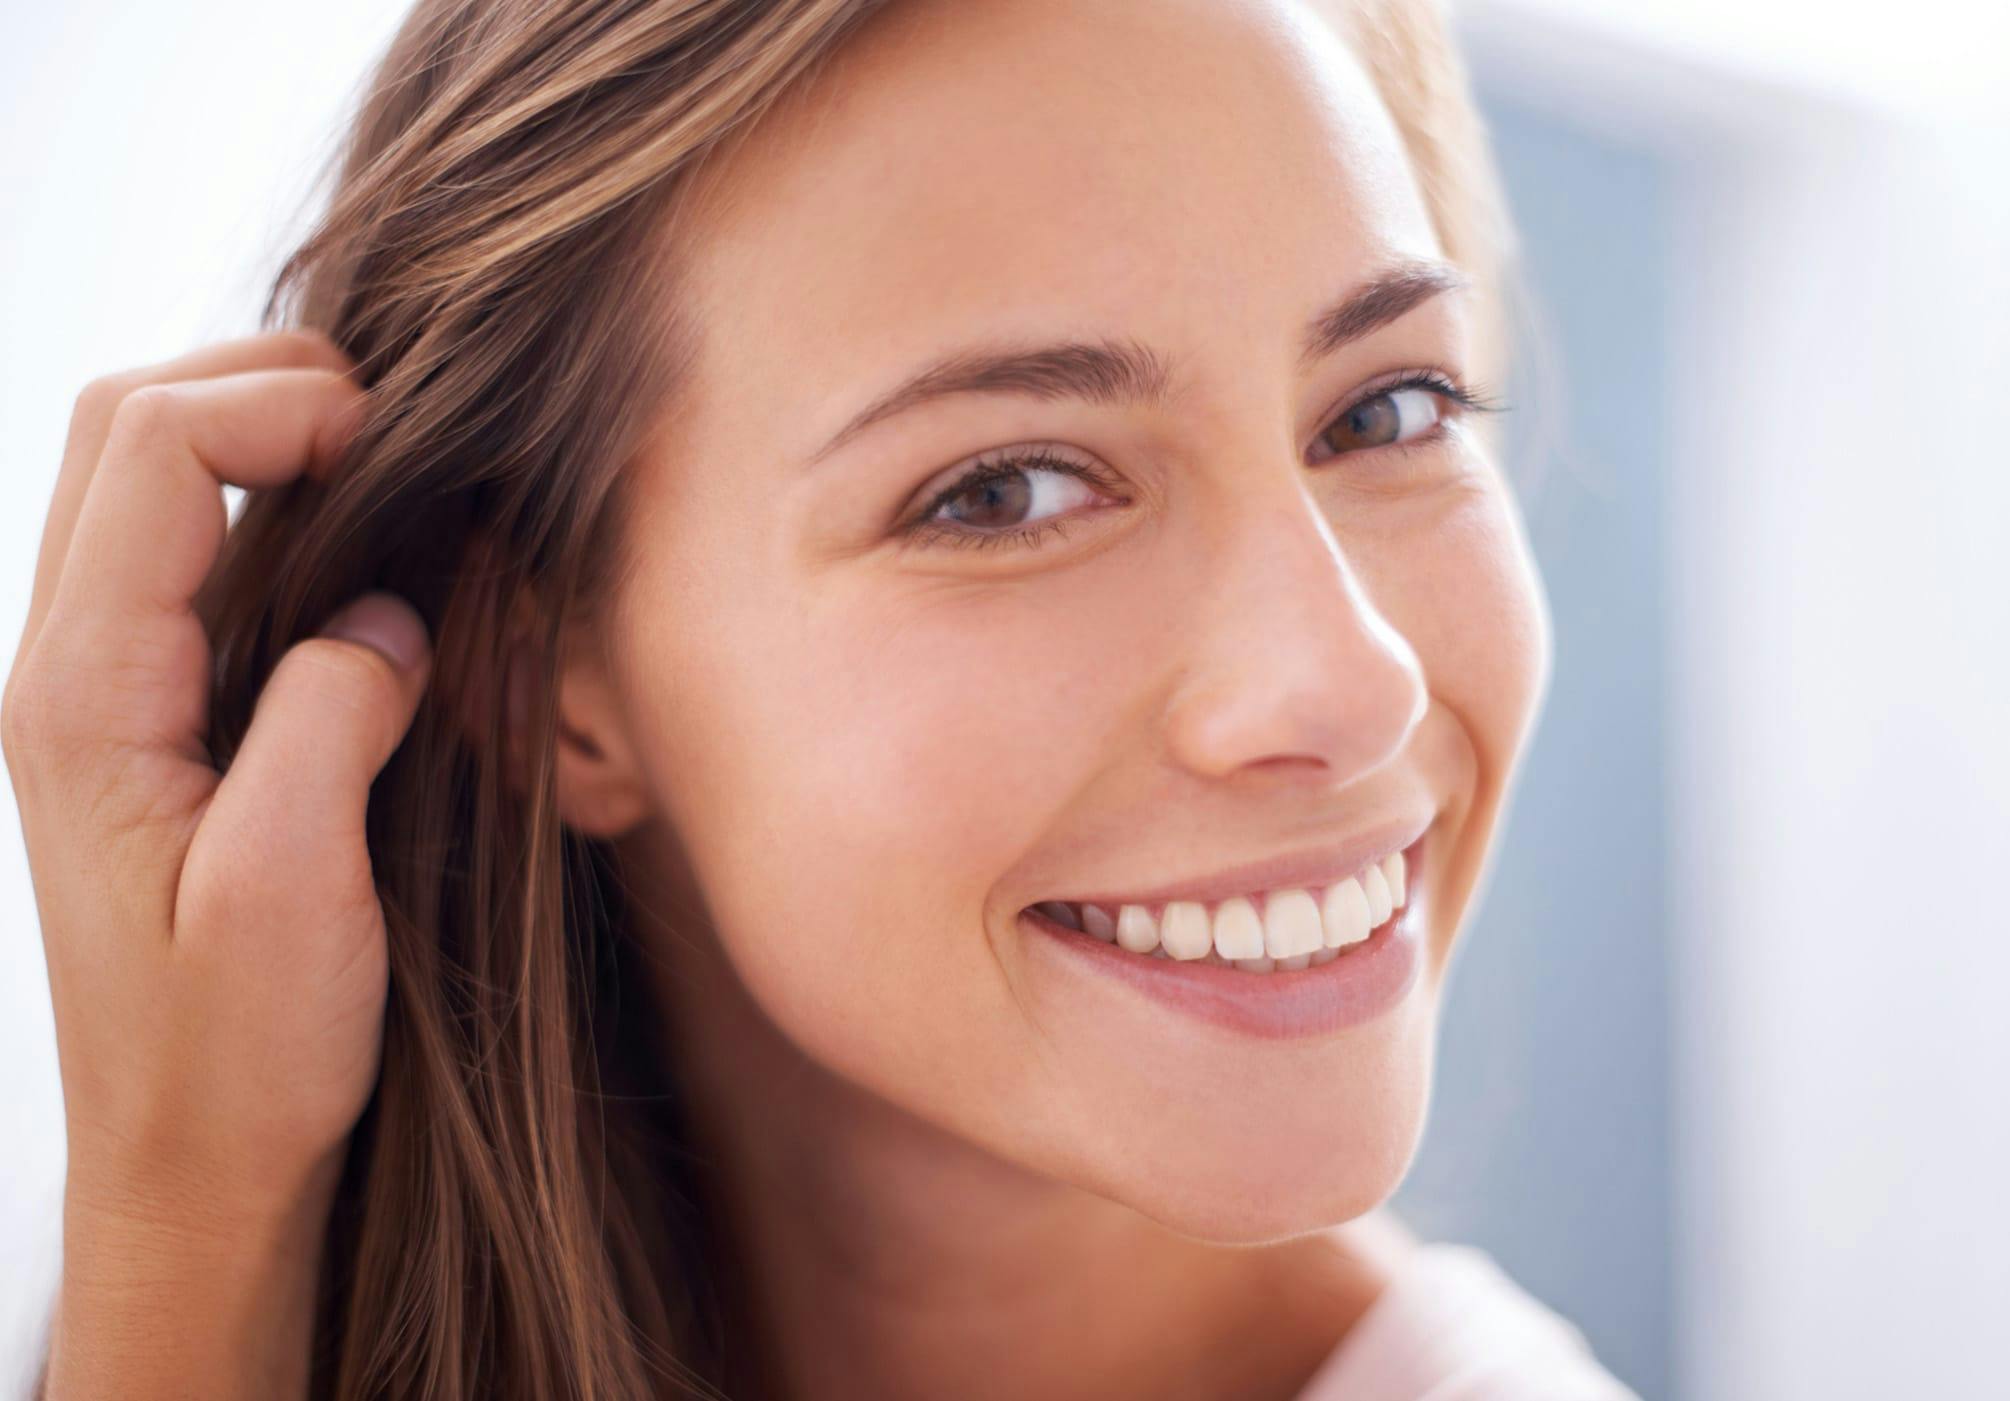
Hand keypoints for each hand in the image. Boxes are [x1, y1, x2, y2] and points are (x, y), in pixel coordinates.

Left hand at [2, 330, 432, 1395]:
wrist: (188, 1166)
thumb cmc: (235, 1057)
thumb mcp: (295, 895)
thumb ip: (332, 723)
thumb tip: (389, 612)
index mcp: (86, 695)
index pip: (154, 448)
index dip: (283, 406)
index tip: (405, 450)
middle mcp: (69, 670)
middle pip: (128, 425)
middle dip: (265, 385)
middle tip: (403, 431)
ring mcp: (102, 691)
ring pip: (150, 478)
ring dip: (266, 437)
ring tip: (392, 467)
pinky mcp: (151, 719)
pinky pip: (190, 554)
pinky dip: (272, 508)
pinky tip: (361, 547)